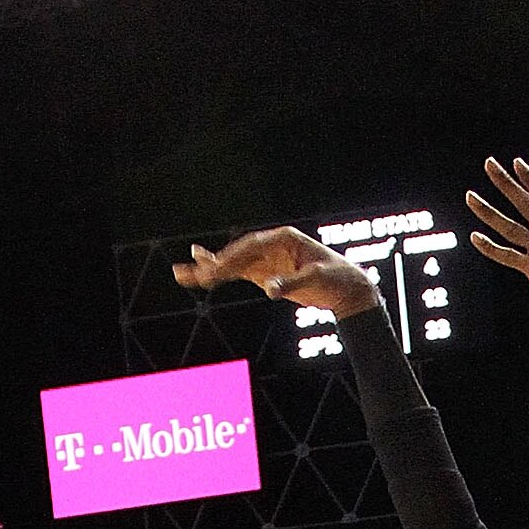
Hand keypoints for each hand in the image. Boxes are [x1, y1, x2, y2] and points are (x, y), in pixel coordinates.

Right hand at [172, 227, 379, 319]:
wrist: (346, 287)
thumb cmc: (335, 278)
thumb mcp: (316, 279)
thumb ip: (291, 283)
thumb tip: (269, 289)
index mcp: (284, 238)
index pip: (253, 246)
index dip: (234, 257)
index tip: (219, 268)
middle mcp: (271, 245)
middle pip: (237, 253)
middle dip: (214, 264)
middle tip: (189, 272)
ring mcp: (266, 259)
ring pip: (233, 263)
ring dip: (209, 269)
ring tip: (181, 274)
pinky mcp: (265, 273)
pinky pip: (238, 273)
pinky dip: (221, 275)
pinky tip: (201, 275)